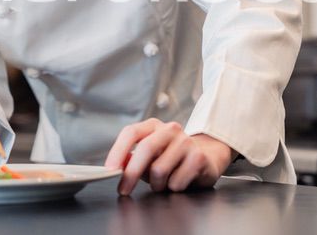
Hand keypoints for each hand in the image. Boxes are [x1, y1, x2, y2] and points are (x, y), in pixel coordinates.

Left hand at [105, 118, 235, 195]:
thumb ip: (132, 159)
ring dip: (156, 184)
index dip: (118, 151)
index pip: (131, 132)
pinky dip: (172, 188)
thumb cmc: (171, 159)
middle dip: (131, 173)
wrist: (206, 158)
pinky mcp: (199, 158)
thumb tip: (118, 166)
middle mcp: (171, 129)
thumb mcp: (150, 157)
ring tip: (162, 183)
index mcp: (154, 126)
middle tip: (123, 190)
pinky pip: (175, 182)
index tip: (110, 169)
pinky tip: (178, 181)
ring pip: (159, 170)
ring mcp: (186, 142)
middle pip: (146, 149)